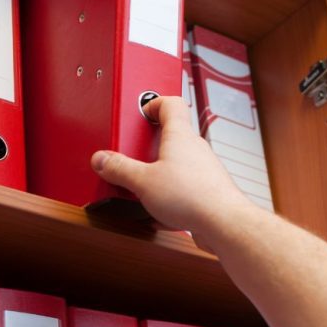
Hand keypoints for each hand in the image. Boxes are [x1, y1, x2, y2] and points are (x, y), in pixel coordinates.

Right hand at [90, 96, 251, 248]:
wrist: (224, 224)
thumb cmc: (193, 197)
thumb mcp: (143, 182)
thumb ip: (120, 169)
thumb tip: (102, 160)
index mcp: (179, 135)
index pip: (170, 103)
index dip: (153, 103)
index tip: (140, 112)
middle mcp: (194, 149)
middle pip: (171, 136)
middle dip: (149, 146)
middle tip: (132, 155)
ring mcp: (203, 170)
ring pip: (177, 165)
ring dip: (159, 175)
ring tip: (142, 189)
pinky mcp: (206, 191)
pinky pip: (183, 189)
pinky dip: (169, 198)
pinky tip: (158, 214)